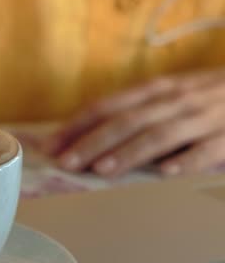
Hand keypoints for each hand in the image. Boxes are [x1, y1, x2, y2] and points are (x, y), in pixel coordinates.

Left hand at [45, 69, 224, 176]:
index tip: (52, 145)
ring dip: (129, 151)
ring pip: (161, 133)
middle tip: (67, 162)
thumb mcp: (171, 95)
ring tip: (102, 169)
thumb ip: (136, 111)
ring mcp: (204, 116)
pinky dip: (187, 159)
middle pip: (128, 120)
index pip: (109, 106)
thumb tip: (88, 135)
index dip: (78, 125)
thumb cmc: (208, 95)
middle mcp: (177, 99)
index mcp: (158, 89)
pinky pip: (208, 148)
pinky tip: (165, 172)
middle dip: (93, 141)